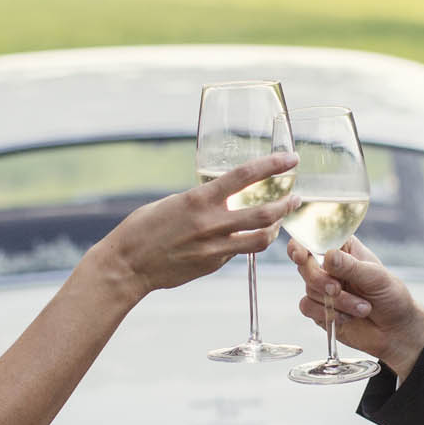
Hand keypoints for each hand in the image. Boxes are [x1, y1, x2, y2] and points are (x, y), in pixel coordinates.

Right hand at [97, 152, 298, 297]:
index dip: (272, 165)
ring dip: (275, 228)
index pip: (245, 176)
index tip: (290, 159)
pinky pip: (238, 252)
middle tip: (296, 198)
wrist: (127, 265)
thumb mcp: (174, 203)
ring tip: (280, 221)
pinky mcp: (213, 265)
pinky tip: (242, 239)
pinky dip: (245, 243)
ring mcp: (214, 248)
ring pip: (260, 240)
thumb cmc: (144, 228)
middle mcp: (211, 223)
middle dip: (286, 204)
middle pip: (264, 214)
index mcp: (199, 199)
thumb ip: (203, 201)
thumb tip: (225, 200)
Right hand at [289, 235, 423, 378]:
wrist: (395, 330)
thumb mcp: (376, 277)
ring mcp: (322, 288)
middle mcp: (329, 266)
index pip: (314, 239)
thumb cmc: (391, 296)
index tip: (302, 256)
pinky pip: (307, 307)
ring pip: (310, 289)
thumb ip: (350, 267)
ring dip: (337, 302)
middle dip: (321, 280)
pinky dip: (327, 314)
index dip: (301, 246)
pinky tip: (347, 317)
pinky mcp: (319, 309)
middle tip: (337, 289)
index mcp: (343, 249)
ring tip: (363, 308)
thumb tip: (327, 256)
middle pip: (305, 265)